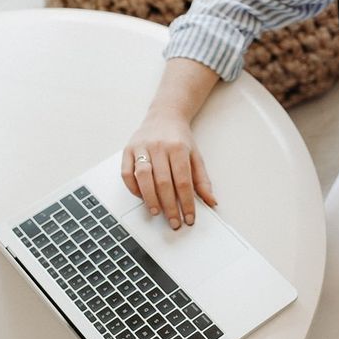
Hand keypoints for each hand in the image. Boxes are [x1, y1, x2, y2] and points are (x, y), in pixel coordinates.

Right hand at [121, 109, 215, 228]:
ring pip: (144, 177)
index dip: (186, 202)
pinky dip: (133, 188)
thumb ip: (202, 180)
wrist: (164, 116)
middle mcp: (159, 147)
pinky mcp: (128, 150)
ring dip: (150, 198)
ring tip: (156, 212)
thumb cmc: (180, 139)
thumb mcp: (196, 156)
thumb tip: (211, 201)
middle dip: (169, 206)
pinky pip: (127, 173)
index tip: (189, 217)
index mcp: (179, 148)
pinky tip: (142, 197)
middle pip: (164, 182)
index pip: (183, 181)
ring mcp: (142, 147)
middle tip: (174, 222)